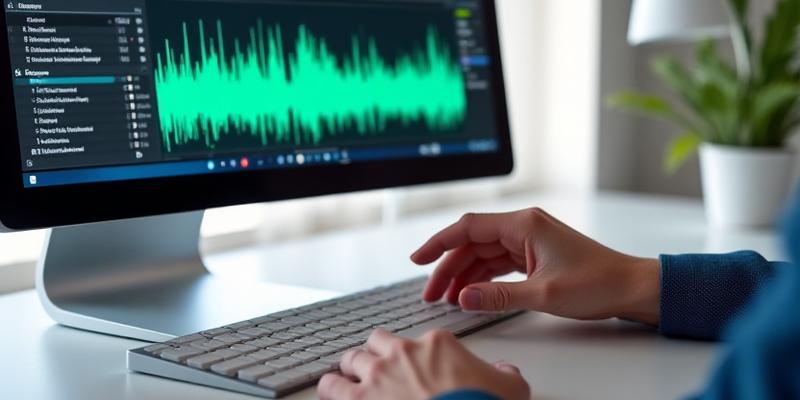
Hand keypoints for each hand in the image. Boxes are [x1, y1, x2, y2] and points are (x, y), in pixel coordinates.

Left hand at [317, 329, 529, 399]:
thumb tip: (505, 371)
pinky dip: (331, 388)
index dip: (415, 355)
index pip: (416, 339)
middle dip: (377, 355)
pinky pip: (331, 386)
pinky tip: (333, 392)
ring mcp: (378, 376)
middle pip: (377, 342)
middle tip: (379, 369)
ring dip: (350, 370)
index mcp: (436, 344)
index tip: (417, 367)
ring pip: (351, 359)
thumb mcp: (511, 388)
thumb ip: (505, 374)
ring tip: (350, 380)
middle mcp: (403, 353)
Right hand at [412, 208, 660, 324]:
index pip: (468, 228)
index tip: (417, 259)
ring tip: (448, 299)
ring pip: (483, 255)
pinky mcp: (534, 255)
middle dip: (448, 267)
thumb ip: (498, 296)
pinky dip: (483, 278)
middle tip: (431, 293)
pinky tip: (470, 294)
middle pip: (472, 243)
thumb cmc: (597, 283)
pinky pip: (498, 264)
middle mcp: (524, 227)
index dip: (439, 242)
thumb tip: (463, 297)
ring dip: (464, 275)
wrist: (631, 287)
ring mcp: (529, 240)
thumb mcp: (542, 293)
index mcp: (524, 224)